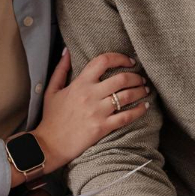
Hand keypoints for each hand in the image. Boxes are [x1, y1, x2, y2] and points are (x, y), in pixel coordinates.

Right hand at [33, 49, 151, 170]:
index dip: (120, 58)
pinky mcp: (103, 127)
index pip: (103, 61)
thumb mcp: (52, 90)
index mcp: (80, 83)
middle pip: (121, 78)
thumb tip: (67, 51)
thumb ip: (60, 69)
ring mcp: (98, 112)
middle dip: (136, 76)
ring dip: (140, 91)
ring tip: (145, 90)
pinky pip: (127, 116)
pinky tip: (145, 107)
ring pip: (127, 96)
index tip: (129, 61)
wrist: (49, 144)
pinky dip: (139, 110)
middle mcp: (91, 95)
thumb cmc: (51, 117)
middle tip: (141, 78)